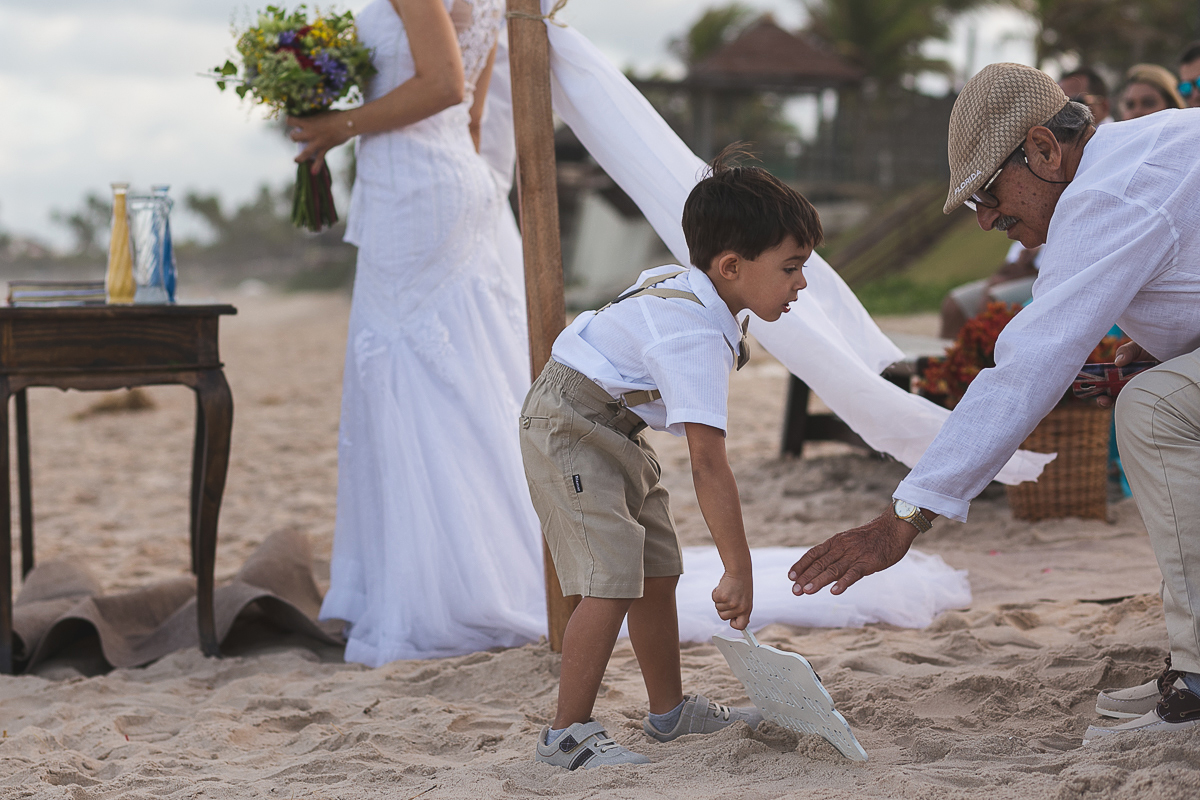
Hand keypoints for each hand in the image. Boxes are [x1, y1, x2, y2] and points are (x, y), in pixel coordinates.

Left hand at [287, 112, 354, 173]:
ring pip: (304, 153)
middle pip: (294, 138)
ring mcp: (317, 142)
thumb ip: (315, 118)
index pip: (290, 121)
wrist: (347, 123)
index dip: (289, 121)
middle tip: (298, 135)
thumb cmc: (336, 115)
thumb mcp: (322, 113)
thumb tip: (313, 119)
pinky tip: (313, 172)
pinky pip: (319, 160)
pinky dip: (317, 166)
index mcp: (307, 122)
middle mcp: (309, 133)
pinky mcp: (324, 149)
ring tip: (296, 160)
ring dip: (299, 158)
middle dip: (294, 137)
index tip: (291, 121)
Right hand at [712, 571, 751, 630]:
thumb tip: (735, 622)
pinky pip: (714, 599)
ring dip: (720, 600)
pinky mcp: (722, 596)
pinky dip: (715, 593)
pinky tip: (723, 587)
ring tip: (727, 591)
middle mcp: (739, 608)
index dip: (734, 623)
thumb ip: (741, 611)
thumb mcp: (745, 600)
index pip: (741, 626)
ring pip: (717, 608)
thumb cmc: (742, 585)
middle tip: (729, 598)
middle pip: (723, 617)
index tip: (731, 620)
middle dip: (723, 608)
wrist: (739, 571)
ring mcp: (731, 603)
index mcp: (747, 610)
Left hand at [788, 509, 920, 595]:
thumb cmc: (873, 536)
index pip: (814, 554)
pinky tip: (834, 591)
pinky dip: (843, 582)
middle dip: (805, 577)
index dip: (801, 565)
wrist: (894, 527)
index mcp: (836, 542)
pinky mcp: (868, 563)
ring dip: (818, 581)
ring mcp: (854, 555)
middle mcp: (842, 548)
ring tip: (806, 591)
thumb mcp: (850, 541)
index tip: (790, 576)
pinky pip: (853, 574)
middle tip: (794, 591)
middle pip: (819, 564)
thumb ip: (838, 552)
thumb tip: (825, 566)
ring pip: (833, 569)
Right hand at [1096, 341, 1148, 407]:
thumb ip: (1126, 351)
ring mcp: (1141, 390)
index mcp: (1122, 374)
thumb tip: (1117, 362)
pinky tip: (1132, 400)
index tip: (1090, 389)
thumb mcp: (1137, 346)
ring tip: (1109, 402)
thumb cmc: (1154, 348)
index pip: (1106, 383)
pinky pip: (1143, 403)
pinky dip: (1135, 403)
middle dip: (1104, 400)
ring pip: (1126, 401)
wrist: (1178, 350)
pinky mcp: (1152, 394)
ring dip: (1116, 403)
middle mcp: (1129, 384)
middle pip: (1113, 396)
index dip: (1097, 388)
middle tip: (1101, 400)